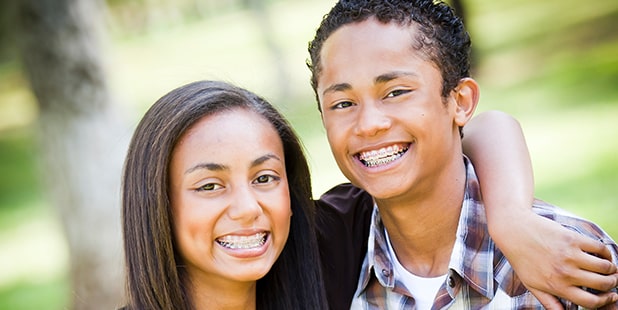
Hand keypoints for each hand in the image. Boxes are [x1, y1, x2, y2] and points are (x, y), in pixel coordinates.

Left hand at [489, 208, 617, 308]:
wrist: (513, 231)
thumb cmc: (522, 258)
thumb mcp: (531, 285)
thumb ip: (549, 302)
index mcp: (557, 286)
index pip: (591, 302)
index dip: (606, 301)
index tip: (611, 296)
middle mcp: (565, 273)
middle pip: (603, 284)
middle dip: (612, 284)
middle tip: (612, 280)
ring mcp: (570, 255)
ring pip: (605, 267)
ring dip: (612, 268)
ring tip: (610, 267)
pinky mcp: (572, 238)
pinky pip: (599, 248)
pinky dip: (606, 252)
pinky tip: (603, 254)